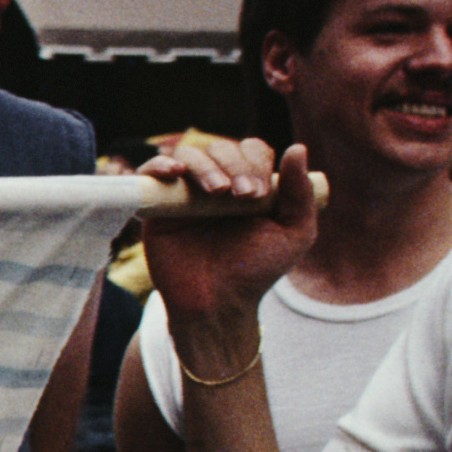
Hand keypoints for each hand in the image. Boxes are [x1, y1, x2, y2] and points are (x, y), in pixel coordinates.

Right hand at [135, 133, 319, 345]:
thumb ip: (300, 193)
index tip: (258, 196)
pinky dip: (159, 164)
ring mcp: (185, 193)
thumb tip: (297, 147)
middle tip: (240, 196)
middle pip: (221, 147)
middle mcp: (216, 184)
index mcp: (248, 184)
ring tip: (214, 191)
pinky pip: (150, 172)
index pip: (251, 150)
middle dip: (233, 165)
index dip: (255, 163)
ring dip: (204, 166)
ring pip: (189, 154)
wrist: (216, 304)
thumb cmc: (255, 272)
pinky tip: (173, 174)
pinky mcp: (156, 206)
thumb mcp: (294, 234)